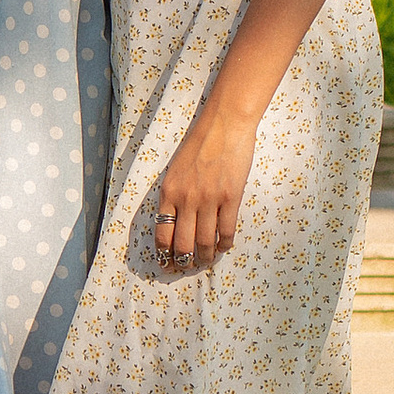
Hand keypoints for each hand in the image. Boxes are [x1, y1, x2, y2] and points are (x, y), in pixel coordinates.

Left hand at [151, 100, 260, 269]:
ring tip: (207, 261)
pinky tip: (224, 247)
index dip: (165, 255)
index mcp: (168, 193)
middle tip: (187, 269)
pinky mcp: (231, 197)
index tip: (167, 265)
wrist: (224, 125)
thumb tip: (176, 222)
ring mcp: (209, 200)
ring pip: (205, 242)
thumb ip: (175, 195)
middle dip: (184, 262)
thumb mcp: (176, 170)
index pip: (162, 234)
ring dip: (206, 257)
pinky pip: (227, 231)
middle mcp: (186, 199)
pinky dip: (225, 244)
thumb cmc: (200, 144)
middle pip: (183, 244)